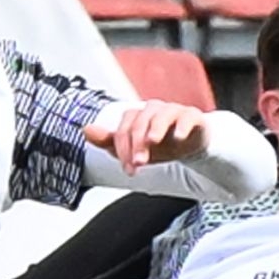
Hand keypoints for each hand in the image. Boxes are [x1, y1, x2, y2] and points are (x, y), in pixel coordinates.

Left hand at [84, 101, 209, 173]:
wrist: (189, 146)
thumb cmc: (160, 145)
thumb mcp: (133, 149)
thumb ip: (108, 141)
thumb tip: (86, 129)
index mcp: (137, 117)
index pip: (124, 128)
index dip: (123, 148)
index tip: (128, 168)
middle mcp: (154, 110)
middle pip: (140, 121)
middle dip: (137, 143)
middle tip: (139, 162)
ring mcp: (174, 111)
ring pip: (162, 114)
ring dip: (155, 128)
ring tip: (153, 142)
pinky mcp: (192, 116)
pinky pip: (187, 116)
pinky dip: (182, 125)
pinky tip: (178, 136)